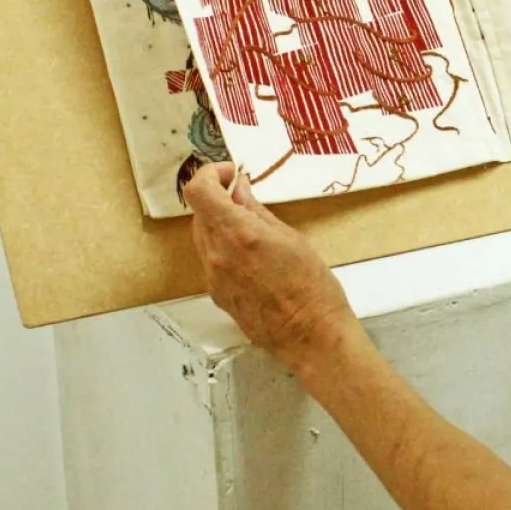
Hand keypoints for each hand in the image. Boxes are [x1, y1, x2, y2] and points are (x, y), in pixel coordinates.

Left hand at [184, 162, 355, 362]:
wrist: (310, 335)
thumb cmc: (312, 287)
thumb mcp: (290, 237)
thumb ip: (257, 211)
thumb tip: (239, 190)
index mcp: (238, 233)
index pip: (198, 190)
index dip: (210, 174)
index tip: (231, 175)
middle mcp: (217, 254)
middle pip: (200, 212)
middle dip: (219, 200)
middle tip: (246, 199)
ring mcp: (213, 276)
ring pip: (203, 236)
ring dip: (220, 224)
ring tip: (252, 229)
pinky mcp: (216, 294)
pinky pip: (211, 260)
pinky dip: (224, 248)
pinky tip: (252, 257)